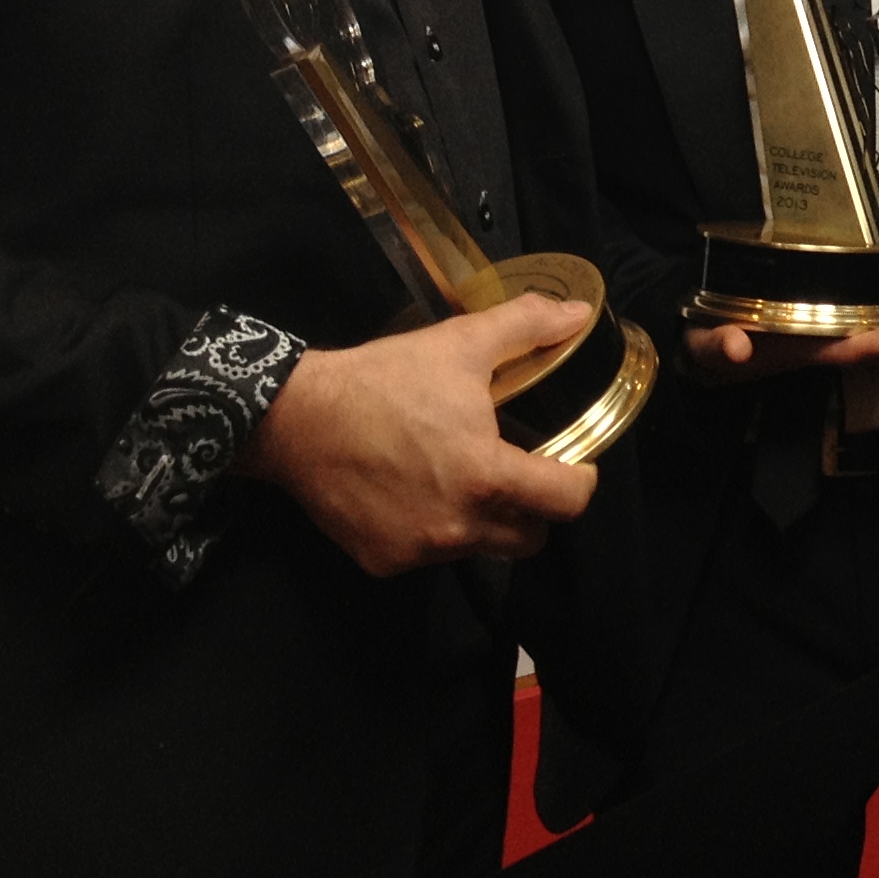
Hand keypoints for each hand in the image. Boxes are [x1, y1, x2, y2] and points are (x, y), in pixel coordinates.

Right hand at [239, 295, 600, 574]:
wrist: (297, 418)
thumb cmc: (385, 380)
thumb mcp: (460, 342)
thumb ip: (527, 327)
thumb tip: (581, 314)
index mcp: (486, 475)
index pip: (567, 503)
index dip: (580, 481)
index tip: (573, 463)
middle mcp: (458, 527)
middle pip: (529, 538)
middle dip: (534, 508)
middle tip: (518, 471)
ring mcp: (419, 551)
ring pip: (480, 548)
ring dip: (484, 521)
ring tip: (460, 478)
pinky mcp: (383, 562)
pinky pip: (429, 556)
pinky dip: (434, 531)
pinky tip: (415, 493)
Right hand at [684, 313, 878, 385]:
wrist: (705, 354)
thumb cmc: (708, 348)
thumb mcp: (708, 347)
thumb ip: (718, 346)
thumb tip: (735, 347)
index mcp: (801, 349)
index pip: (848, 348)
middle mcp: (821, 347)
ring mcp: (825, 340)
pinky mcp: (823, 331)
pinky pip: (868, 329)